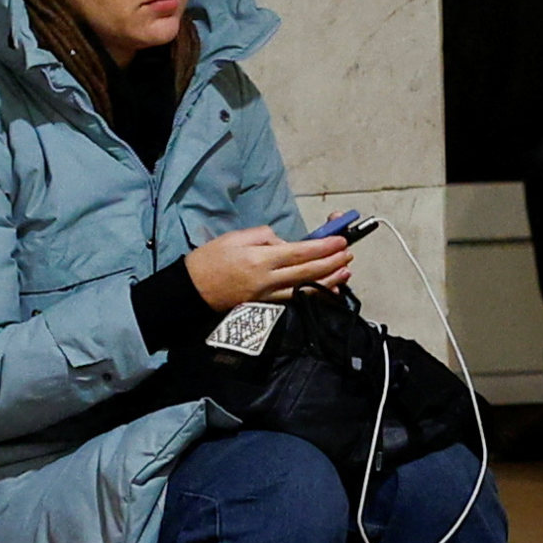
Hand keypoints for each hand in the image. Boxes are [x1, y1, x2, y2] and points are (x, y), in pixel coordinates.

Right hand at [185, 224, 351, 310]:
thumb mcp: (235, 238)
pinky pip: (298, 299)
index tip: (339, 240)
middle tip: (348, 252)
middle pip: (309, 271)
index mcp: (260, 259)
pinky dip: (316, 294)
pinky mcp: (269, 305)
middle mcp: (269, 279)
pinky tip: (330, 289)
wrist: (194, 291)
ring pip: (307, 288)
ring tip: (346, 271)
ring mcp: (270, 295)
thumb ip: (264, 237)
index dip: (323, 247)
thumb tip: (286, 243)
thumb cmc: (211, 259)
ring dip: (330, 280)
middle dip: (332, 261)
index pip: (300, 252)